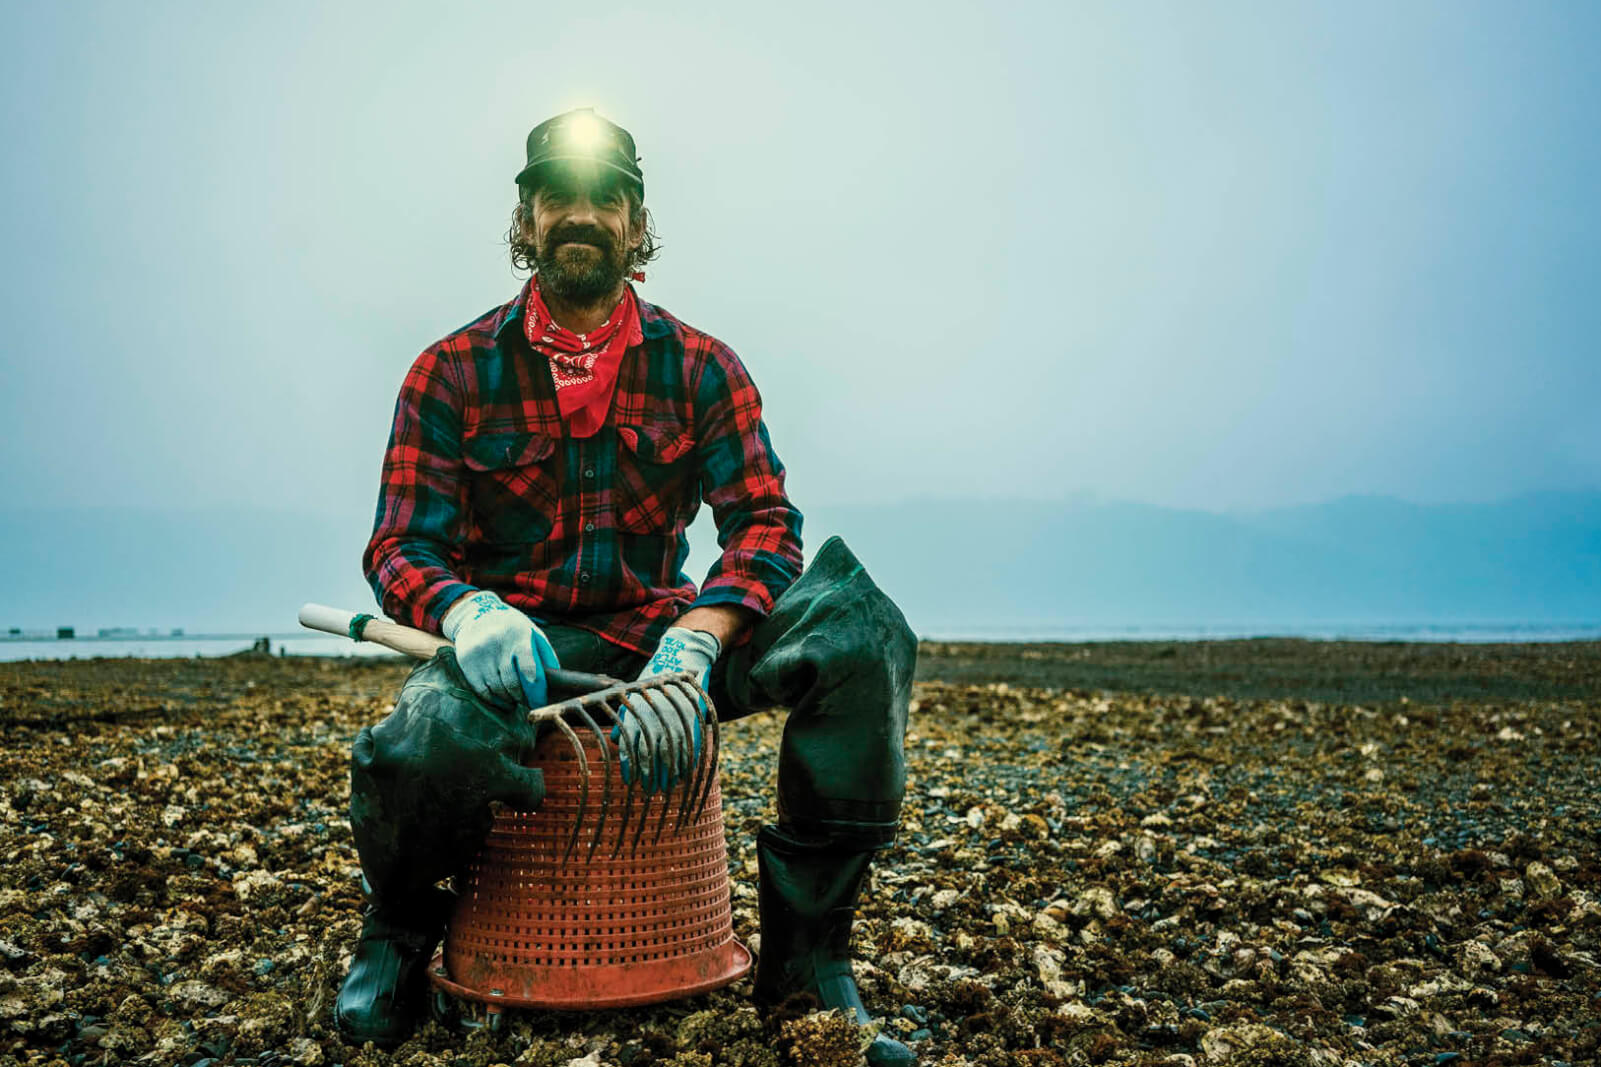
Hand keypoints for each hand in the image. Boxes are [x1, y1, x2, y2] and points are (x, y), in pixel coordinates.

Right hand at [442, 591, 560, 707]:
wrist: (477, 615)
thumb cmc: (513, 629)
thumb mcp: (533, 633)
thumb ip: (546, 656)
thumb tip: (556, 682)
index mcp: (520, 636)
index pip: (529, 670)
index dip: (536, 692)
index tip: (539, 703)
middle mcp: (498, 643)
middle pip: (512, 684)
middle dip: (522, 697)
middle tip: (527, 702)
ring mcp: (480, 652)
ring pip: (496, 689)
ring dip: (508, 700)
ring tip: (514, 700)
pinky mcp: (466, 661)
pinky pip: (481, 690)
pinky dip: (493, 700)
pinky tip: (501, 700)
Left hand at [615, 627, 718, 791]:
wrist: (680, 659)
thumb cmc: (652, 680)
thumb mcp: (634, 695)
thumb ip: (625, 718)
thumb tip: (612, 738)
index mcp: (636, 713)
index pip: (630, 747)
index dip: (630, 766)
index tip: (630, 782)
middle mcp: (654, 718)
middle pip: (650, 755)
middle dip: (649, 775)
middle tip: (649, 790)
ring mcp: (674, 719)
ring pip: (670, 753)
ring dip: (667, 773)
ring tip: (666, 787)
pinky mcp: (691, 718)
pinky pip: (688, 745)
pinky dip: (685, 762)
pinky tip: (683, 774)